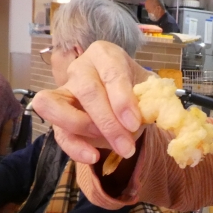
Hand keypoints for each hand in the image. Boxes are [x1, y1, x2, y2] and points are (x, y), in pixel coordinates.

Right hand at [31, 41, 147, 164]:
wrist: (125, 105)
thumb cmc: (135, 92)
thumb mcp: (149, 92)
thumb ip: (152, 99)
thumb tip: (157, 113)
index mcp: (105, 55)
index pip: (110, 72)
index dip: (122, 99)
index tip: (134, 123)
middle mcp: (80, 68)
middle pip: (87, 91)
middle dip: (108, 123)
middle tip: (127, 146)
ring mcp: (64, 91)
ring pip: (54, 104)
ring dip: (82, 128)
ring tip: (109, 144)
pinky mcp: (57, 116)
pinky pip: (58, 131)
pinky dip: (74, 147)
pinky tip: (93, 157)